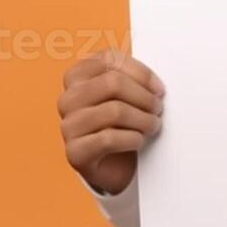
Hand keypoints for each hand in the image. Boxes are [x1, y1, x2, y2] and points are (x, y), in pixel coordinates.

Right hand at [58, 49, 165, 194]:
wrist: (113, 167)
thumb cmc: (122, 124)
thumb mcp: (125, 95)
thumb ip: (133, 80)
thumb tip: (155, 84)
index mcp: (77, 76)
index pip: (109, 59)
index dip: (140, 72)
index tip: (159, 89)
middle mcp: (68, 98)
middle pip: (113, 83)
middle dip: (144, 97)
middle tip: (158, 109)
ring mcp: (68, 125)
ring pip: (114, 111)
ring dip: (143, 119)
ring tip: (153, 125)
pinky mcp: (75, 152)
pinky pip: (109, 139)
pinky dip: (132, 139)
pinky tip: (139, 141)